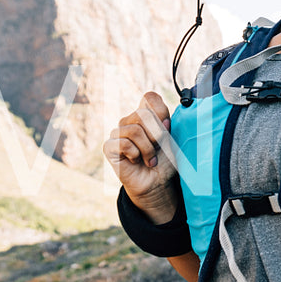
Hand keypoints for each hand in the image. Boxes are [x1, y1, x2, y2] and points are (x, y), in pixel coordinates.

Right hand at [104, 91, 180, 222]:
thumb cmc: (164, 161)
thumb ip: (167, 126)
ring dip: (148, 149)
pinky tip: (136, 161)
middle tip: (158, 148)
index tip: (166, 127)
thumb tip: (163, 121)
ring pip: (134, 130)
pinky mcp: (109, 147)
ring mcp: (118, 133)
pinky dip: (135, 154)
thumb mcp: (171, 141)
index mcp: (146, 115)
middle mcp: (130, 121)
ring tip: (150, 159)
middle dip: (156, 135)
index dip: (160, 110)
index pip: (149, 97)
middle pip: (143, 114)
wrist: (157, 183)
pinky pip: (124, 143)